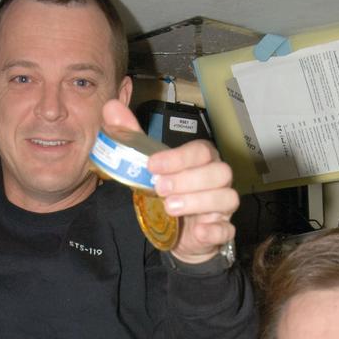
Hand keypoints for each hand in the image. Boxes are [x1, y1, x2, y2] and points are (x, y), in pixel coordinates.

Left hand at [100, 100, 237, 263]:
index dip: (179, 157)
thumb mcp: (147, 165)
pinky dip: (215, 230)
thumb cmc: (166, 191)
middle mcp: (218, 179)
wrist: (176, 231)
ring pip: (226, 198)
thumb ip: (132, 137)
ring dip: (199, 201)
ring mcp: (223, 206)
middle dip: (188, 179)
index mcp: (202, 159)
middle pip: (220, 172)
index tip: (152, 165)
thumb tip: (111, 107)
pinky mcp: (222, 230)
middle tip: (159, 188)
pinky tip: (198, 231)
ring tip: (169, 207)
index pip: (201, 150)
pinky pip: (227, 230)